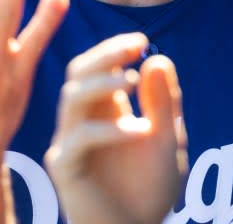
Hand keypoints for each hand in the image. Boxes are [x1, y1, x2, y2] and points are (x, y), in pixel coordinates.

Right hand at [45, 33, 186, 223]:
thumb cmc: (149, 190)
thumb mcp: (166, 139)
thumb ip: (163, 102)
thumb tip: (157, 58)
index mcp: (104, 110)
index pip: (97, 66)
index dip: (115, 50)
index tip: (140, 42)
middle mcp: (83, 121)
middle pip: (79, 72)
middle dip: (104, 55)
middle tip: (132, 49)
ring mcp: (71, 143)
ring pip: (72, 97)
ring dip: (102, 83)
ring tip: (131, 81)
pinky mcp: (65, 168)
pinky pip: (78, 138)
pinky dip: (108, 129)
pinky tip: (138, 130)